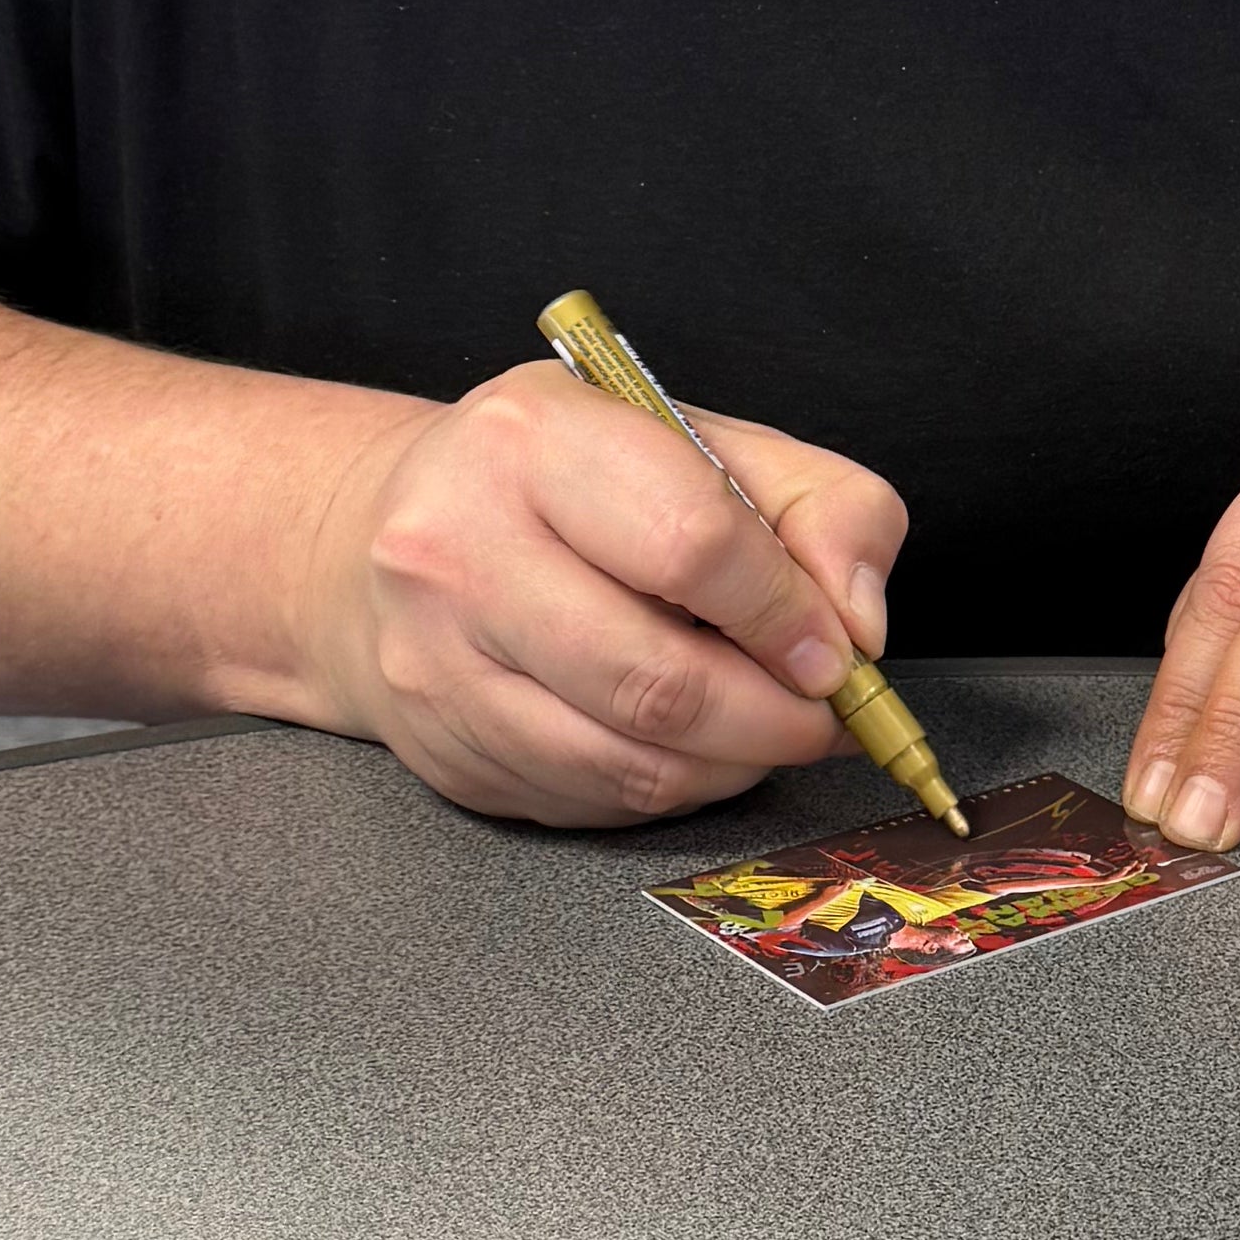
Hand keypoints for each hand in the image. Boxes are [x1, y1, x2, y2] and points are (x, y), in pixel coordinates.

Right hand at [294, 360, 909, 826]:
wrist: (380, 536)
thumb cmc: (569, 485)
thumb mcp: (703, 441)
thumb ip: (821, 506)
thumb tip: (859, 625)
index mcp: (533, 440)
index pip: (691, 545)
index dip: (788, 616)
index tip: (835, 651)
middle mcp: (459, 547)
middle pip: (658, 682)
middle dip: (774, 719)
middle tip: (821, 717)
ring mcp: (436, 660)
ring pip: (628, 762)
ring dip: (732, 766)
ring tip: (767, 732)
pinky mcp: (443, 747)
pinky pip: (592, 798)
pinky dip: (671, 788)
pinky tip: (691, 748)